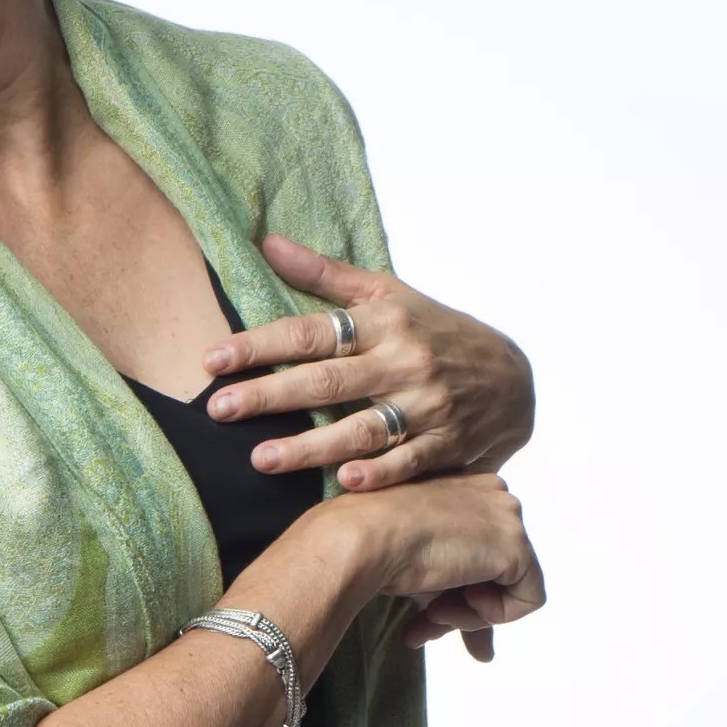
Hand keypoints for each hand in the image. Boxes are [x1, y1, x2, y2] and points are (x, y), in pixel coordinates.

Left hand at [201, 232, 535, 487]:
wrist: (513, 377)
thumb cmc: (434, 329)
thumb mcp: (388, 292)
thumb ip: (325, 274)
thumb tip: (267, 242)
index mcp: (383, 322)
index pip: (311, 332)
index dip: (260, 345)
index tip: (212, 359)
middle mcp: (403, 362)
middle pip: (327, 381)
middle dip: (269, 395)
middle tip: (218, 409)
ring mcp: (427, 406)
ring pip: (362, 428)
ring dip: (311, 446)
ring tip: (260, 459)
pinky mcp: (447, 445)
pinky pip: (410, 462)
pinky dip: (380, 474)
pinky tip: (344, 484)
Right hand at [340, 471, 546, 664]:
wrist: (360, 538)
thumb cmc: (374, 547)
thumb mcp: (422, 578)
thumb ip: (455, 604)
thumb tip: (486, 654)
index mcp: (468, 488)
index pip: (479, 551)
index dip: (455, 591)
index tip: (424, 611)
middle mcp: (496, 495)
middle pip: (495, 570)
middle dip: (461, 608)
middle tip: (424, 627)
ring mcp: (509, 519)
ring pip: (510, 586)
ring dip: (470, 614)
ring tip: (433, 616)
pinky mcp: (516, 548)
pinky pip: (528, 600)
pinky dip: (494, 616)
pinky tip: (456, 606)